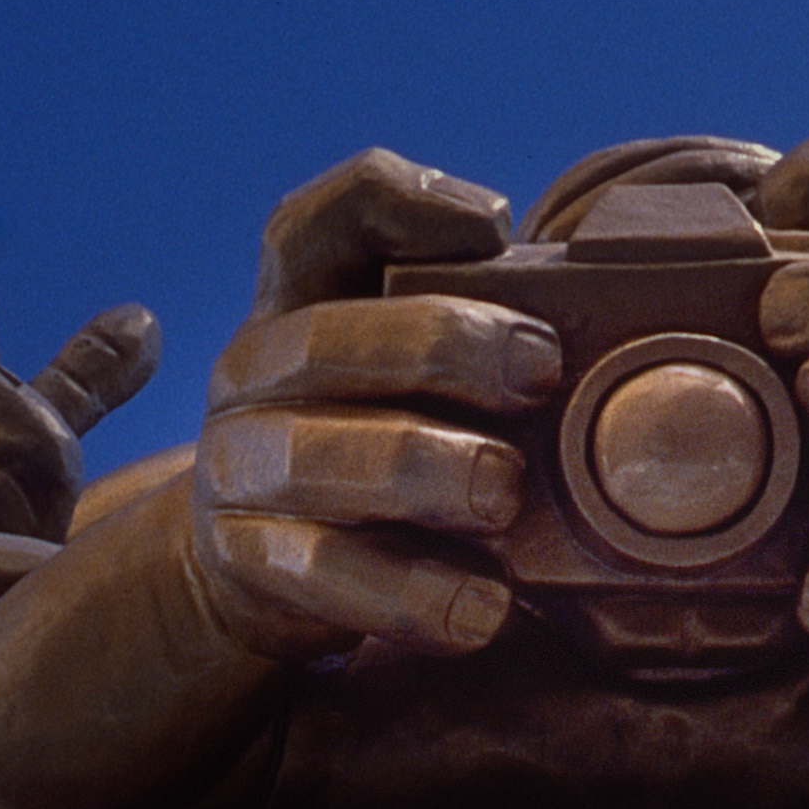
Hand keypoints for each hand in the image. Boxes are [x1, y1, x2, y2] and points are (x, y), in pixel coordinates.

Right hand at [189, 148, 557, 660]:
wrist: (256, 566)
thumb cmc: (373, 439)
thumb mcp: (402, 366)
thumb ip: (470, 315)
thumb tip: (569, 278)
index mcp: (295, 305)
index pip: (314, 224)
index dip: (400, 203)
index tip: (498, 227)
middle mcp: (251, 376)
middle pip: (323, 338)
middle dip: (439, 344)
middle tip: (538, 370)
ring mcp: (239, 470)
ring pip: (312, 459)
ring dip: (420, 468)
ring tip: (503, 492)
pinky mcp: (250, 565)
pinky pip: (325, 577)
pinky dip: (410, 594)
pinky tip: (482, 604)